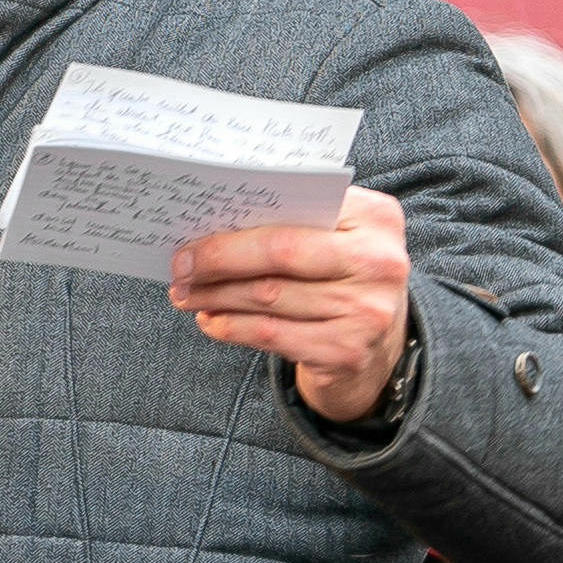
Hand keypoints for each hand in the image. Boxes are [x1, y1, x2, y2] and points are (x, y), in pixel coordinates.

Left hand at [170, 187, 413, 422]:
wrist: (382, 348)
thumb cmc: (343, 280)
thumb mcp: (336, 241)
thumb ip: (292, 224)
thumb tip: (209, 228)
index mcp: (375, 218)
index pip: (296, 211)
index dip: (238, 225)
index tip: (191, 235)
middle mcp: (379, 262)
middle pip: (279, 253)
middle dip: (219, 259)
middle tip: (181, 268)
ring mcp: (366, 310)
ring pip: (268, 296)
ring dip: (216, 295)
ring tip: (186, 294)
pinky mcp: (346, 351)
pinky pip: (271, 334)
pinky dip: (231, 327)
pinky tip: (210, 320)